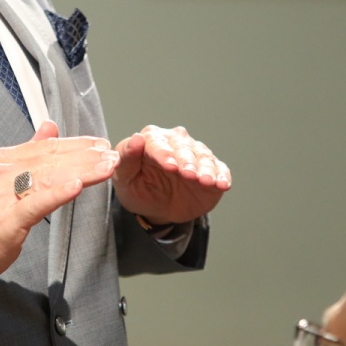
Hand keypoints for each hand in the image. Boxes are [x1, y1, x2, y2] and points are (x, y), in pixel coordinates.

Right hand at [0, 121, 117, 290]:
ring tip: (106, 167)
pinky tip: (77, 186)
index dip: (77, 144)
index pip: (47, 147)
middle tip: (112, 153)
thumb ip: (29, 152)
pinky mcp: (7, 219)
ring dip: (82, 170)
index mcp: (4, 160)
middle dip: (86, 156)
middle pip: (52, 159)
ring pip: (49, 177)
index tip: (100, 144)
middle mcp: (2, 172)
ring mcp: (3, 194)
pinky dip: (58, 192)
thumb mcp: (4, 177)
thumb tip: (50, 128)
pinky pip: (36, 202)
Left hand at [112, 125, 229, 225]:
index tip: (168, 166)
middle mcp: (176, 142)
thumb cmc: (136, 187)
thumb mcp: (124, 177)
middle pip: (184, 148)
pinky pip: (220, 169)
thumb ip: (126, 157)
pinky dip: (222, 176)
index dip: (164, 154)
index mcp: (153, 139)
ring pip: (203, 157)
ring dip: (205, 169)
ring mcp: (196, 155)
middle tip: (188, 175)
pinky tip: (222, 185)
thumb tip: (136, 139)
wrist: (155, 207)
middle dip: (187, 161)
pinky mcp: (212, 169)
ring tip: (205, 181)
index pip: (157, 143)